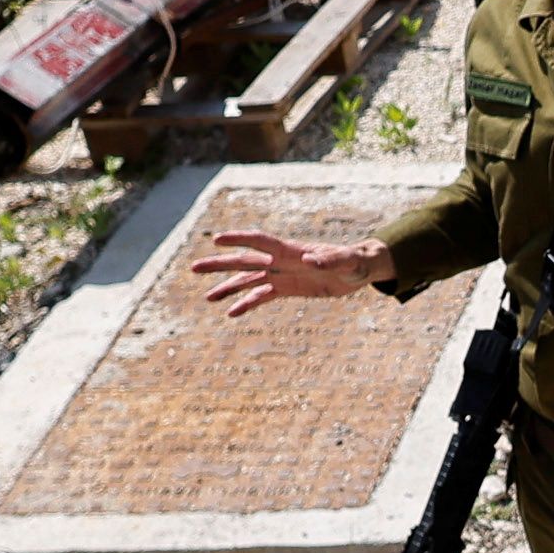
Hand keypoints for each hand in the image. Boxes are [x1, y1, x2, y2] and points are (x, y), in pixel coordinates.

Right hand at [194, 231, 386, 315]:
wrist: (359, 270)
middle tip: (193, 268)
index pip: (260, 241)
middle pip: (245, 261)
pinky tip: (231, 313)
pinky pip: (262, 297)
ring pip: (248, 280)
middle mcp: (281, 261)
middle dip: (219, 265)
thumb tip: (311, 261)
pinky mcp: (287, 289)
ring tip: (207, 298)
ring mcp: (282, 274)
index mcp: (291, 250)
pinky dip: (246, 304)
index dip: (239, 239)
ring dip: (228, 287)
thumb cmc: (355, 262)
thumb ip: (330, 260)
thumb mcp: (347, 262)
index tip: (216, 240)